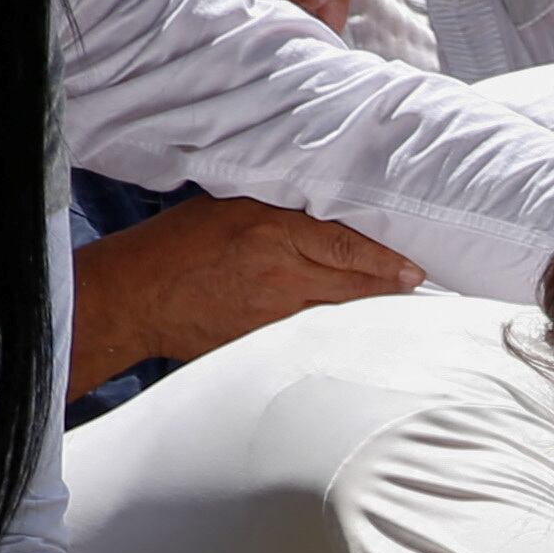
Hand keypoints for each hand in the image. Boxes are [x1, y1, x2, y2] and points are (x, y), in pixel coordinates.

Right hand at [69, 196, 423, 390]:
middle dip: (388, 287)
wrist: (137, 295)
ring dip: (365, 312)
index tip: (413, 266)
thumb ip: (280, 212)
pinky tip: (349, 335)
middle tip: (416, 285)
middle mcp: (280, 275)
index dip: (386, 259)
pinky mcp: (260, 344)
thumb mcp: (232, 208)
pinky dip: (330, 334)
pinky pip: (307, 338)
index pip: (348, 245)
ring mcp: (272, 316)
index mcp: (273, 232)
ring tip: (394, 308)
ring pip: (336, 315)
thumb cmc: (180, 244)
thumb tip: (328, 214)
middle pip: (353, 285)